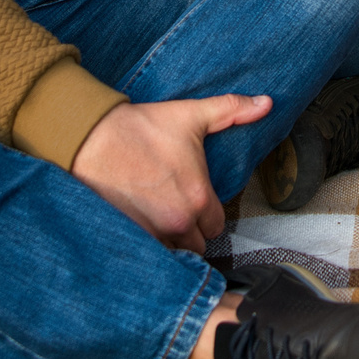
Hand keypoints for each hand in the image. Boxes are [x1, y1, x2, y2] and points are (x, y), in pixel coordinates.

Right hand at [70, 94, 270, 252]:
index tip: (195, 203)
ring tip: (159, 220)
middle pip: (197, 244)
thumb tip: (266, 103)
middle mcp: (179, 222)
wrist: (92, 137)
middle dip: (191, 231)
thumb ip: (231, 110)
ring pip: (173, 252)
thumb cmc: (142, 127)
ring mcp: (152, 233)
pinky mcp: (128, 237)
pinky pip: (148, 255)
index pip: (217, 226)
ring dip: (170, 241)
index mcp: (199, 198)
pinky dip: (148, 247)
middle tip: (177, 211)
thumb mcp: (191, 115)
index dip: (208, 215)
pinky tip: (142, 227)